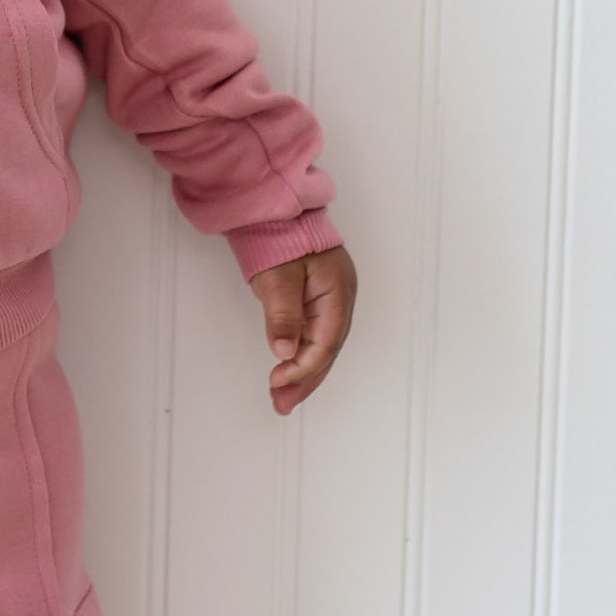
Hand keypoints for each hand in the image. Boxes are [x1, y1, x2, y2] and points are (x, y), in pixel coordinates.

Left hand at [248, 245, 354, 415]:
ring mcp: (330, 299)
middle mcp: (340, 299)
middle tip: (282, 404)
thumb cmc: (281, 235)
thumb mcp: (278, 277)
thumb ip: (283, 314)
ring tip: (283, 399)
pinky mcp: (316, 299)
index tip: (278, 382)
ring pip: (321, 346)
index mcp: (337, 293)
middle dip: (305, 380)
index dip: (302, 367)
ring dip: (303, 373)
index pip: (324, 342)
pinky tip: (289, 371)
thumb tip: (284, 351)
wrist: (276, 210)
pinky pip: (314, 335)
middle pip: (326, 350)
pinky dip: (301, 355)